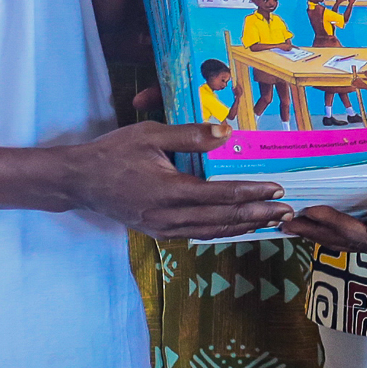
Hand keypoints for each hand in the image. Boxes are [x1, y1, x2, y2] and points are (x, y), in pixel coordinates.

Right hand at [63, 119, 289, 240]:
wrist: (79, 181)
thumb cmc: (114, 152)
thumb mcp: (150, 134)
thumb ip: (189, 135)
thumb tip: (227, 133)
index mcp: (169, 191)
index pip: (221, 195)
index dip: (251, 193)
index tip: (276, 189)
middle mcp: (169, 217)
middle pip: (222, 219)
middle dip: (257, 215)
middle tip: (286, 211)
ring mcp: (163, 229)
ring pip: (212, 231)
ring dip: (243, 226)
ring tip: (270, 221)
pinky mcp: (159, 232)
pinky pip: (197, 234)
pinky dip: (221, 231)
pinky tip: (238, 226)